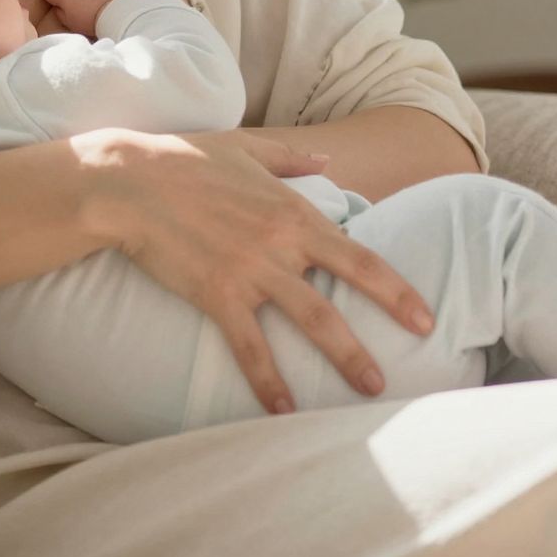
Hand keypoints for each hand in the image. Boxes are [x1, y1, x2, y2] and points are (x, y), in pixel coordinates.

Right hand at [81, 127, 436, 416]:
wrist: (132, 180)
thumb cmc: (187, 158)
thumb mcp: (248, 147)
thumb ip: (293, 159)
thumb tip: (329, 161)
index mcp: (295, 212)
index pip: (361, 257)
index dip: (396, 290)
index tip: (423, 317)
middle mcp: (283, 245)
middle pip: (345, 294)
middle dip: (383, 328)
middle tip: (406, 366)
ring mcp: (252, 271)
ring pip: (310, 321)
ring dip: (343, 357)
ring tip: (367, 390)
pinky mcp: (217, 294)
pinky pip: (249, 346)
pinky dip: (268, 380)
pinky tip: (284, 409)